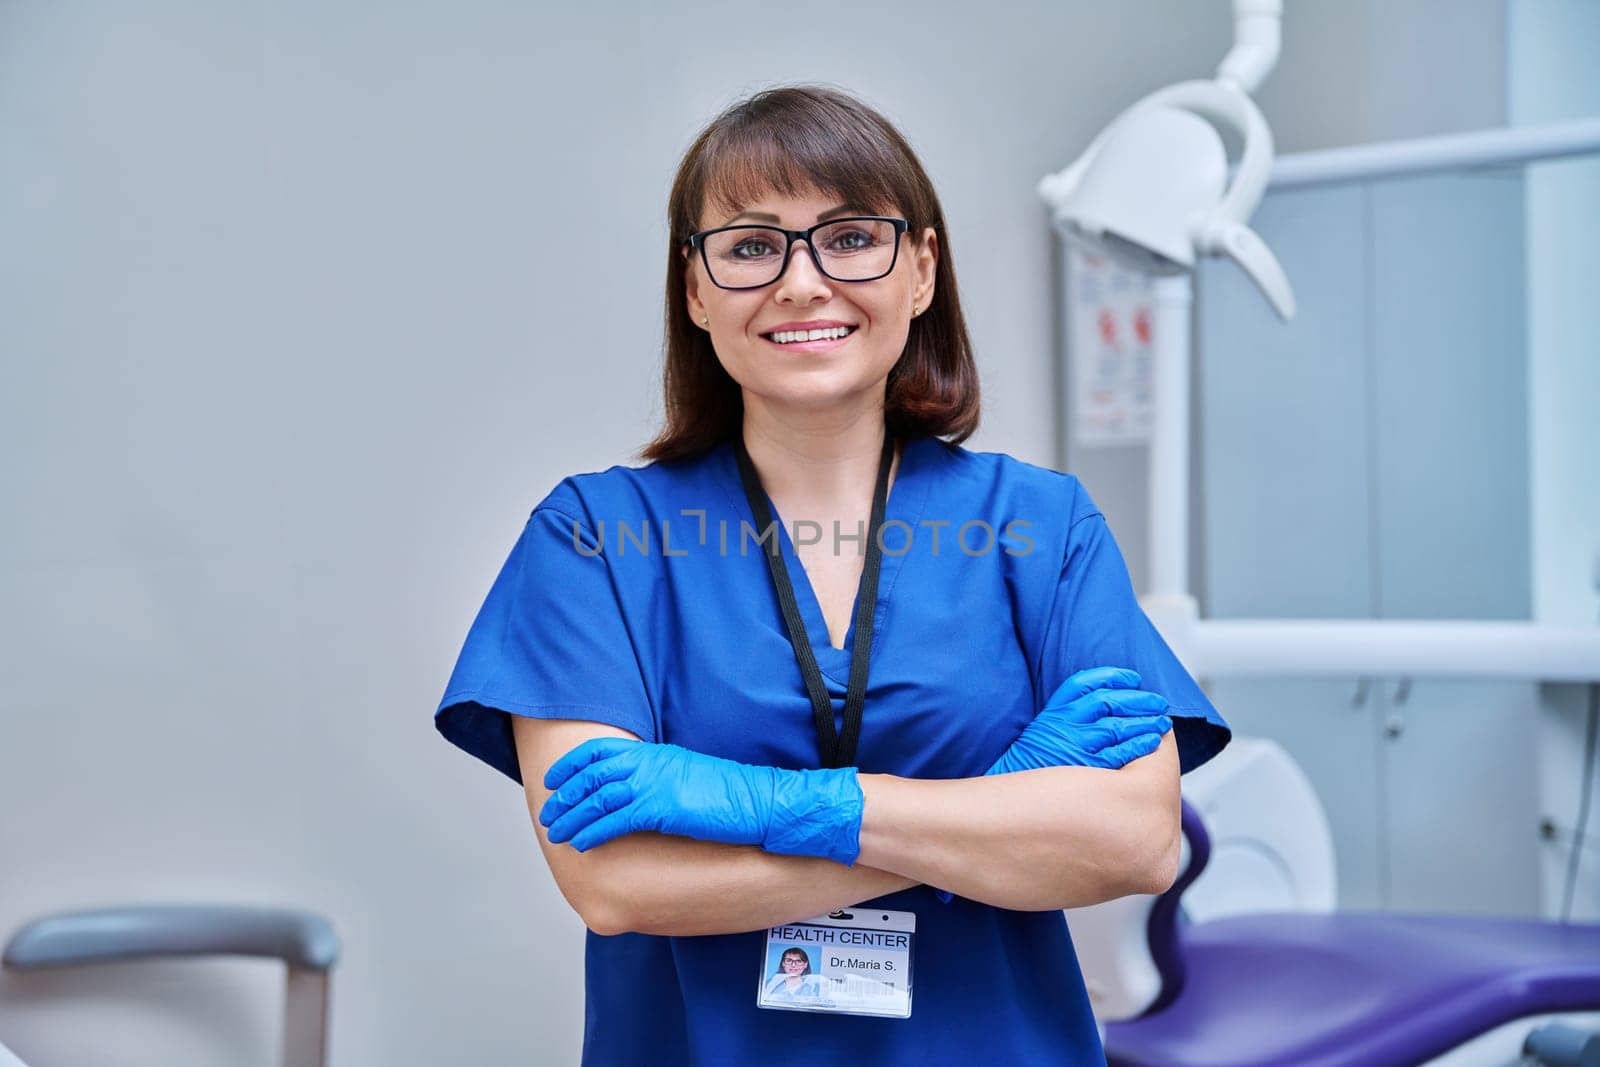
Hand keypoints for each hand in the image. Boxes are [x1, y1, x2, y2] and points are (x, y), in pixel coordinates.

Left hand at [538, 738, 862, 864]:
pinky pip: (615, 819)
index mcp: (657, 754)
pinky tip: (581, 843)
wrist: (762, 802)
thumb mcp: (691, 777)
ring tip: (555, 832)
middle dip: (564, 793)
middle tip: (547, 811)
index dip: (573, 765)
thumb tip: (643, 795)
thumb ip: (663, 779)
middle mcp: (651, 763)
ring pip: (598, 797)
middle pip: (592, 772)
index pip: (602, 750)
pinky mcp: (662, 807)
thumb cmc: (733, 796)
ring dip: (571, 815)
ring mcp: (655, 783)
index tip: (555, 780)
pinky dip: (593, 830)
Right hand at [986, 666, 1172, 774]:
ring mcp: (1075, 745)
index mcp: (1054, 711)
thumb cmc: (1034, 763)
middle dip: (1139, 700)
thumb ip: (1069, 714)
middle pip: (1108, 702)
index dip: (1113, 677)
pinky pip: (1118, 754)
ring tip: (1162, 722)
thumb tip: (1106, 703)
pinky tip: (1151, 742)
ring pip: (1117, 726)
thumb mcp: (1044, 729)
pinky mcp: (1086, 768)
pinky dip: (1138, 745)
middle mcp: (1064, 724)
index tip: (1134, 679)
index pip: (1085, 683)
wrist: (1015, 793)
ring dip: (1144, 722)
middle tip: (1160, 703)